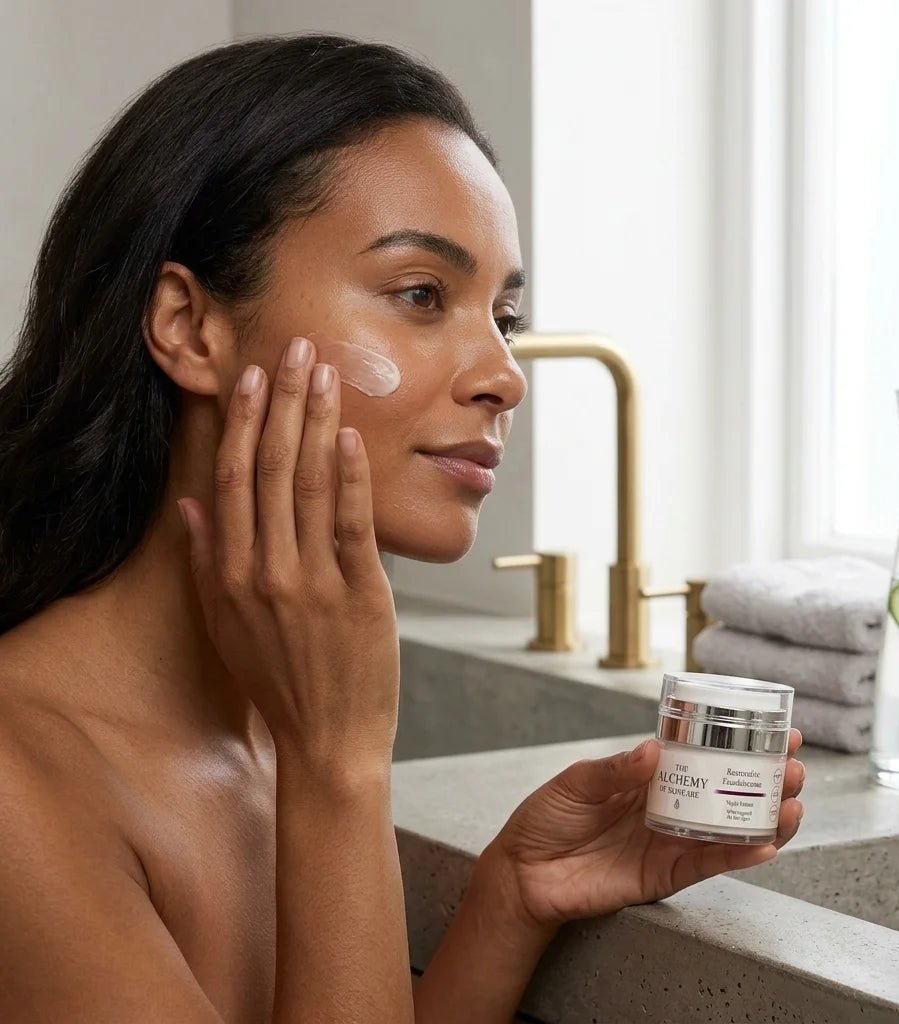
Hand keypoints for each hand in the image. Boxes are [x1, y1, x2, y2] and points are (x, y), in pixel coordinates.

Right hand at [176, 336, 398, 764]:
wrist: (328, 741)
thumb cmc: (279, 681)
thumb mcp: (226, 626)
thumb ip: (206, 564)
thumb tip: (192, 508)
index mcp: (231, 575)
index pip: (230, 480)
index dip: (241, 423)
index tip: (250, 376)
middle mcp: (266, 571)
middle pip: (268, 469)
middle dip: (282, 403)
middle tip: (294, 349)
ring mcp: (313, 581)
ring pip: (308, 485)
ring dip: (316, 422)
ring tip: (324, 372)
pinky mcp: (360, 594)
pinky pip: (352, 523)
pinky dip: (351, 475)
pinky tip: (351, 434)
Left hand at [485, 729, 804, 928]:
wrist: (523, 872)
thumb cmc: (547, 818)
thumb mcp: (576, 782)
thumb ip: (614, 769)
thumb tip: (654, 750)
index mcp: (650, 777)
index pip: (704, 756)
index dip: (740, 743)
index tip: (779, 731)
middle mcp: (668, 807)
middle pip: (727, 793)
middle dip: (766, 780)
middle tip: (795, 768)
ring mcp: (670, 842)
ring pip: (728, 830)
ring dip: (764, 818)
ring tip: (792, 803)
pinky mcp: (664, 875)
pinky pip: (707, 865)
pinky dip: (737, 856)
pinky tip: (764, 844)